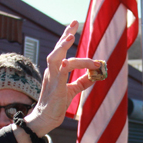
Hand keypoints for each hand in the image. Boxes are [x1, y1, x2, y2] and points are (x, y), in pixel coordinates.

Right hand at [25, 21, 99, 137]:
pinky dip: (63, 66)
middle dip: (65, 35)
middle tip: (73, 23)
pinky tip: (66, 61)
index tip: (74, 25)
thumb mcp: (72, 90)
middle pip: (57, 48)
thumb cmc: (56, 103)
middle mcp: (52, 70)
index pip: (61, 49)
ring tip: (71, 37)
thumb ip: (83, 82)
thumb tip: (96, 75)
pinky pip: (58, 73)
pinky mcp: (55, 87)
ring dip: (63, 47)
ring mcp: (52, 77)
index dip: (67, 36)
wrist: (46, 118)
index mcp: (56, 69)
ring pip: (55, 57)